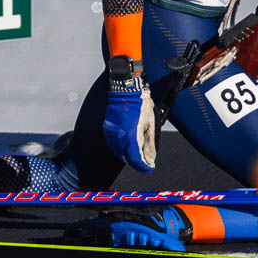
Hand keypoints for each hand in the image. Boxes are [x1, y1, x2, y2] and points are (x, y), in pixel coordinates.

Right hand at [101, 57, 155, 171]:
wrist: (127, 89)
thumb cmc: (140, 102)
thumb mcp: (150, 122)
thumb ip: (149, 140)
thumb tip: (150, 156)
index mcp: (132, 134)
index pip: (136, 158)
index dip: (143, 166)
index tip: (148, 168)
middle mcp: (119, 135)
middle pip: (126, 157)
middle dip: (135, 162)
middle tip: (143, 163)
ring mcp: (112, 131)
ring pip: (117, 151)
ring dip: (126, 156)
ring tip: (134, 156)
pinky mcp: (107, 127)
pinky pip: (112, 143)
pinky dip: (118, 147)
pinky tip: (125, 146)